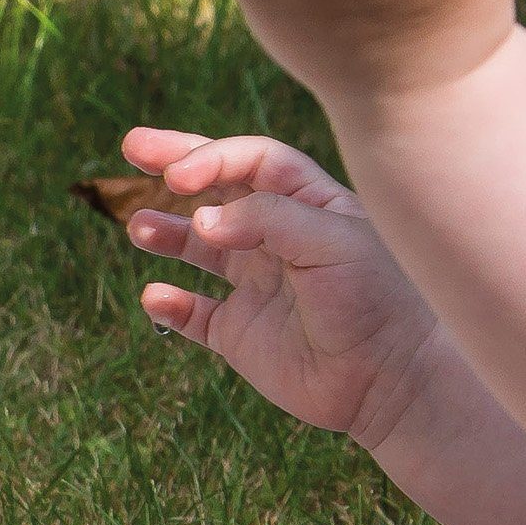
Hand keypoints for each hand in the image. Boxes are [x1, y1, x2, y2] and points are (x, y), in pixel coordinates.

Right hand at [124, 126, 438, 445]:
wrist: (392, 379)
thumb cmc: (376, 299)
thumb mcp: (331, 241)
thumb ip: (266, 219)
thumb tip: (201, 219)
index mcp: (309, 205)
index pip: (253, 162)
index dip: (213, 156)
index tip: (179, 174)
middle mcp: (279, 239)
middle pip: (218, 191)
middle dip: (176, 166)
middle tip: (133, 145)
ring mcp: (258, 286)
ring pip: (199, 247)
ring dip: (167, 232)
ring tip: (139, 228)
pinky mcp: (242, 335)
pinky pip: (194, 314)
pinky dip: (170, 305)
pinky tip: (155, 296)